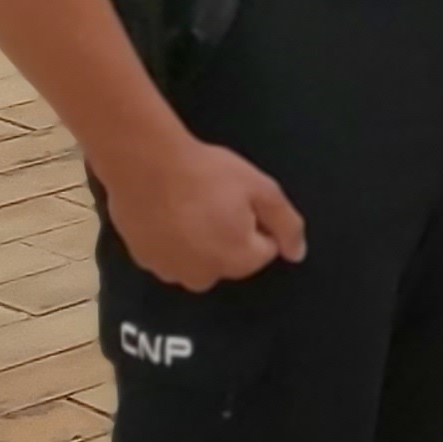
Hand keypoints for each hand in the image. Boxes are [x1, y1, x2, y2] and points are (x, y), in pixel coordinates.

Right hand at [100, 135, 304, 291]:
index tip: (241, 201)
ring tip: (190, 206)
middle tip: (215, 202)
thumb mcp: (262, 190)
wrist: (145, 164)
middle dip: (230, 234)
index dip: (257, 222)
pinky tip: (168, 214)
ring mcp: (170, 271)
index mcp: (236, 261)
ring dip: (200, 240)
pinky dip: (173, 240)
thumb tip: (297, 254)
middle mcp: (203, 277)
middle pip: (231, 258)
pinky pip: (171, 255)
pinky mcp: (145, 261)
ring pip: (200, 259)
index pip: (264, 250)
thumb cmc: (206, 175)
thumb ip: (287, 225)